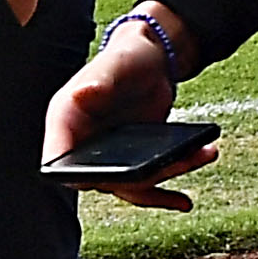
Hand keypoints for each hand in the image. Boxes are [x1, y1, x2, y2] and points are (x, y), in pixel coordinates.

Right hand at [43, 0, 212, 212]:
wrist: (153, 61)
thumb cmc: (127, 57)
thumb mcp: (114, 65)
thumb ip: (100, 81)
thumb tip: (82, 94)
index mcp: (66, 120)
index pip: (56, 157)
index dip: (69, 172)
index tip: (90, 181)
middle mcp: (82, 144)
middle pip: (101, 177)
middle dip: (138, 175)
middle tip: (172, 162)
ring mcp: (108, 156)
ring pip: (130, 183)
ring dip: (166, 175)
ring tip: (200, 155)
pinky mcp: (133, 161)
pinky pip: (146, 183)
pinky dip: (166, 193)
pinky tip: (184, 201)